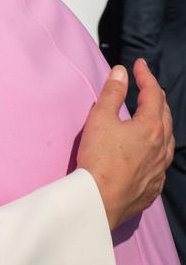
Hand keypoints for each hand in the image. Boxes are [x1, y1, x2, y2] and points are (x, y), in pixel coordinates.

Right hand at [77, 59, 173, 229]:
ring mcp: (160, 168)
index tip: (138, 64)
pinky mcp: (153, 186)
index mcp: (151, 127)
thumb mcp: (100, 119)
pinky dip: (158, 147)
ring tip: (152, 115)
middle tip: (146, 86)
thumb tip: (121, 72)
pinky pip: (162, 161)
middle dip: (156, 97)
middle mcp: (162, 147)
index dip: (145, 76)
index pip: (153, 94)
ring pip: (167, 139)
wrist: (99, 200)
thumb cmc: (98, 159)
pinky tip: (150, 150)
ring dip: (160, 122)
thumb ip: (112, 93)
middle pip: (165, 115)